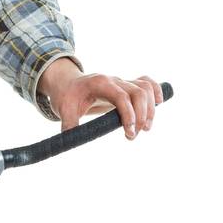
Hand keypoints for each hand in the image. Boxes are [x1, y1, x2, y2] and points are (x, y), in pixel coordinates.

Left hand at [42, 60, 163, 138]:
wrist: (67, 84)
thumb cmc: (67, 96)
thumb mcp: (63, 110)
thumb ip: (68, 125)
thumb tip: (71, 142)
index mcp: (99, 84)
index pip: (121, 96)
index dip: (128, 114)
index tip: (129, 133)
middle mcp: (114, 80)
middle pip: (138, 92)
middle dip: (142, 115)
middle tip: (133, 136)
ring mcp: (122, 82)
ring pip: (145, 88)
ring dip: (151, 108)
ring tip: (146, 128)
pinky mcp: (127, 86)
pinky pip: (146, 82)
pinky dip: (156, 91)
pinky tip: (159, 103)